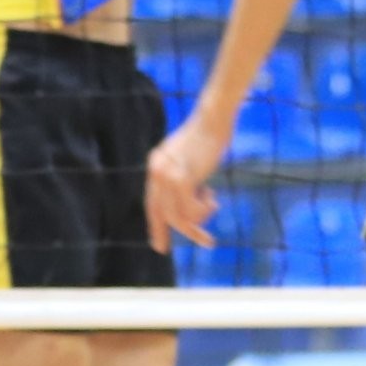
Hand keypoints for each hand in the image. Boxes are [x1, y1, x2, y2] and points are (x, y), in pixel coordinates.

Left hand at [146, 107, 230, 252]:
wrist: (214, 117)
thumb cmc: (210, 134)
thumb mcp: (191, 157)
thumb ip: (185, 175)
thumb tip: (192, 196)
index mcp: (157, 164)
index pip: (152, 202)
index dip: (156, 225)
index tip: (159, 244)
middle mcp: (157, 171)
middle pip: (160, 213)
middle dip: (169, 233)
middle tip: (175, 248)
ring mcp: (167, 176)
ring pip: (178, 216)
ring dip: (199, 218)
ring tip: (214, 205)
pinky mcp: (181, 179)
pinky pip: (191, 209)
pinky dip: (204, 209)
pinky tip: (213, 198)